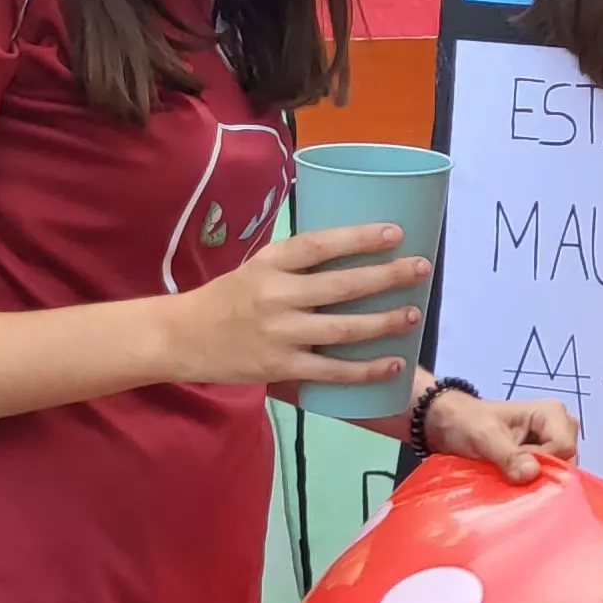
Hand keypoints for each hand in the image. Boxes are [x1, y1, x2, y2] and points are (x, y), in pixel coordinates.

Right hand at [169, 222, 423, 390]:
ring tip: (413, 314)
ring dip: (383, 323)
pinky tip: (393, 363)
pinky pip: (331, 370)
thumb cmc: (229, 297)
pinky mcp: (280, 366)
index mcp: (270, 264)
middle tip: (421, 267)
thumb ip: (298, 261)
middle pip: (341, 286)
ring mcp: (279, 334)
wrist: (181, 337)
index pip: (319, 245)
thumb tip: (354, 246)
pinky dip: (365, 369)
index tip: (395, 231)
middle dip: (387, 276)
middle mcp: (275, 296)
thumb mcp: (258, 266)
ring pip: (343, 329)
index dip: (358, 237)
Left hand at [420, 389, 580, 483]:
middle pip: (566, 461)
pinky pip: (547, 476)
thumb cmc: (466, 423)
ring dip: (535, 481)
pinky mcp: (541, 458)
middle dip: (541, 474)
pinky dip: (531, 484)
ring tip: (510, 478)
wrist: (447, 424)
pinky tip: (513, 483)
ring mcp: (550, 443)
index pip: (565, 448)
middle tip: (511, 474)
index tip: (514, 466)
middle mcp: (558, 427)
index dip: (543, 463)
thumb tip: (532, 474)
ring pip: (558, 471)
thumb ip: (509, 455)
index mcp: (552, 413)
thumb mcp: (484, 436)